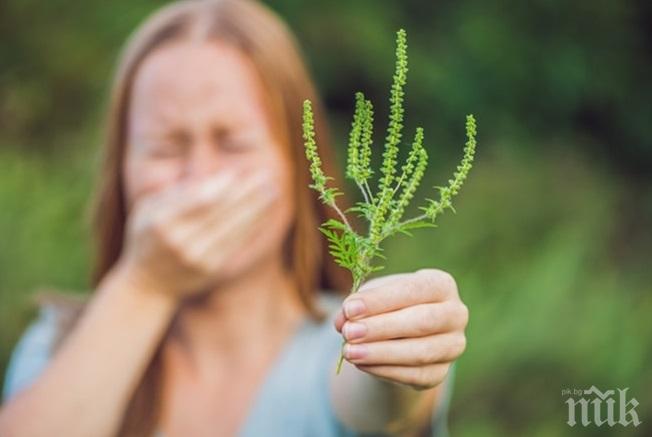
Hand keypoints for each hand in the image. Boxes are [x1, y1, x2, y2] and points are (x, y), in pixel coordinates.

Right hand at [115, 169, 278, 300]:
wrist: (148, 284)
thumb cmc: (149, 235)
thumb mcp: (148, 209)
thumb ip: (178, 193)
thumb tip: (217, 180)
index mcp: (160, 221)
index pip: (195, 200)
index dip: (218, 187)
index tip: (236, 174)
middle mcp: (179, 241)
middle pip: (219, 212)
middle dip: (246, 193)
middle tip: (266, 176)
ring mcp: (196, 257)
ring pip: (232, 227)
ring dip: (256, 208)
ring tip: (272, 191)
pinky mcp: (211, 269)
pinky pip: (236, 243)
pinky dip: (251, 226)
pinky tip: (264, 213)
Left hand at [334, 269, 467, 389]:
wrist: (402, 334)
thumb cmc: (388, 305)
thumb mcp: (372, 296)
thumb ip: (357, 304)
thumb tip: (343, 320)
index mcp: (441, 285)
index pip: (414, 290)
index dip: (381, 300)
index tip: (350, 308)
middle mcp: (455, 314)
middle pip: (421, 322)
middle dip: (381, 328)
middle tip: (349, 332)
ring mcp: (452, 346)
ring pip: (419, 352)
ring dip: (381, 353)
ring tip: (349, 352)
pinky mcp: (441, 372)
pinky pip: (414, 375)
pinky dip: (385, 370)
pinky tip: (361, 364)